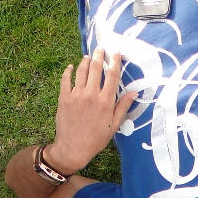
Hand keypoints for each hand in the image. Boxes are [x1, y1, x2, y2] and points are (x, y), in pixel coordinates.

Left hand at [48, 48, 137, 174]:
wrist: (73, 148)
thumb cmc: (96, 139)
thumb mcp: (114, 125)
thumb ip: (122, 107)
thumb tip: (133, 93)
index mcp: (105, 101)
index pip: (112, 76)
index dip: (115, 62)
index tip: (116, 53)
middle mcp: (91, 95)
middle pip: (96, 68)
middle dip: (99, 56)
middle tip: (101, 48)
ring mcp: (76, 95)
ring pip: (81, 71)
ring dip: (85, 61)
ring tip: (88, 56)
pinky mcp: (64, 97)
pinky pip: (65, 79)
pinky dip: (68, 71)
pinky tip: (71, 67)